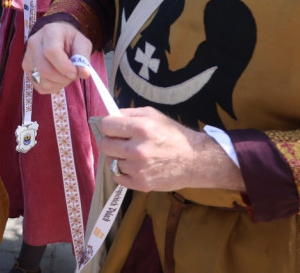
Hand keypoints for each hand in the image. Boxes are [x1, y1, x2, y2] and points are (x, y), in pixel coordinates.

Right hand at [22, 21, 91, 93]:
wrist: (56, 36)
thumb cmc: (70, 39)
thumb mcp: (82, 43)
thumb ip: (83, 57)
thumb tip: (84, 73)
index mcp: (50, 32)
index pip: (51, 51)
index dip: (64, 66)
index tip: (75, 73)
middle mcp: (34, 43)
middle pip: (44, 69)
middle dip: (63, 78)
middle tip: (73, 76)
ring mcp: (27, 56)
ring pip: (41, 80)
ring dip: (58, 84)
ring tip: (65, 76)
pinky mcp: (26, 68)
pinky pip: (38, 86)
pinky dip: (51, 87)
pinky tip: (57, 79)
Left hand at [97, 107, 244, 192]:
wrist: (194, 161)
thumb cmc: (173, 135)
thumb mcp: (153, 115)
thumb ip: (129, 114)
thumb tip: (110, 116)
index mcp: (140, 128)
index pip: (106, 125)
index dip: (108, 125)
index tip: (113, 128)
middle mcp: (137, 149)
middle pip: (104, 145)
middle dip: (111, 141)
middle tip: (121, 141)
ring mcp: (138, 169)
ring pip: (111, 161)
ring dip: (118, 157)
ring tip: (133, 155)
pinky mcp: (140, 184)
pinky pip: (117, 177)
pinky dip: (122, 172)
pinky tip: (134, 166)